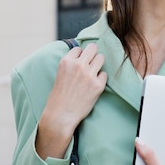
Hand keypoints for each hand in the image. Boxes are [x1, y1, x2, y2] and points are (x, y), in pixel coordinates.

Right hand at [36, 43, 106, 158]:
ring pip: (101, 58)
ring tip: (93, 73)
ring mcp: (89, 75)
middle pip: (93, 48)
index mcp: (66, 62)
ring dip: (98, 64)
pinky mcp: (98, 85)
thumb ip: (71, 64)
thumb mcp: (60, 74)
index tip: (79, 63)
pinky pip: (105, 74)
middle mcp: (78, 66)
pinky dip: (101, 78)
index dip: (80, 56)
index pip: (79, 49)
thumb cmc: (59, 97)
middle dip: (92, 54)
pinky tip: (94, 85)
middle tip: (91, 63)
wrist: (61, 115)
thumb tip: (83, 55)